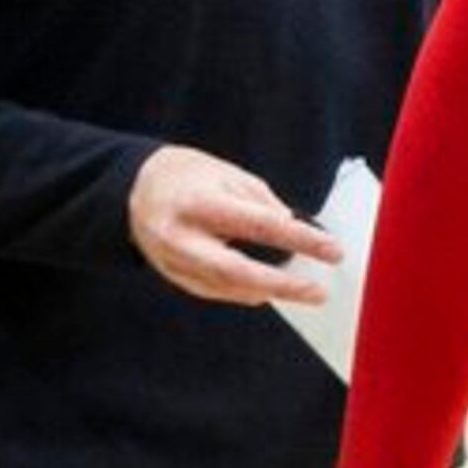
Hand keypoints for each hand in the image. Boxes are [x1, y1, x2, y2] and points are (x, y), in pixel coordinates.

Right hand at [128, 146, 338, 306]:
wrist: (134, 188)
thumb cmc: (189, 176)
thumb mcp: (229, 175)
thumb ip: (263, 204)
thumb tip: (296, 228)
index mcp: (200, 203)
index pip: (260, 225)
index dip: (301, 240)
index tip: (332, 249)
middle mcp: (182, 237)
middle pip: (238, 270)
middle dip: (282, 285)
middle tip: (318, 292)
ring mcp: (173, 261)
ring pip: (226, 286)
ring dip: (268, 291)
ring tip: (303, 291)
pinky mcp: (171, 275)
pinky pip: (213, 290)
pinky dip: (243, 292)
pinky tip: (266, 291)